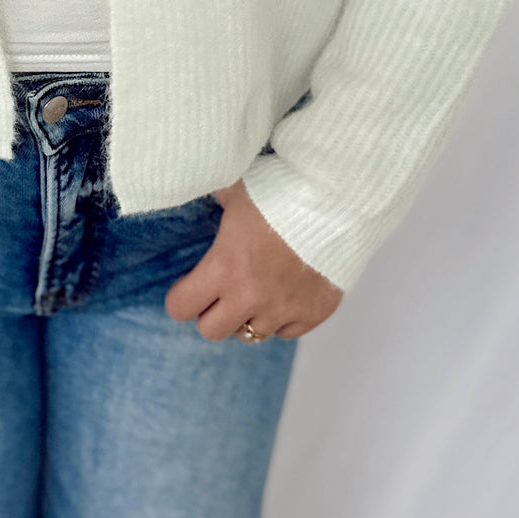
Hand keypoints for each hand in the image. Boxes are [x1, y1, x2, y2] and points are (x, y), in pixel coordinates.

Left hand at [165, 178, 341, 341]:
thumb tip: (196, 181)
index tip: (190, 284)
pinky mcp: (313, 314)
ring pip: (250, 336)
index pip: (180, 307)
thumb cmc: (282, 189)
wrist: (339, 200)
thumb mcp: (236, 189)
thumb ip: (214, 197)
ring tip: (255, 292)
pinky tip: (285, 293)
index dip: (181, 296)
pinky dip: (282, 318)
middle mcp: (250, 296)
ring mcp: (284, 309)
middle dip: (211, 313)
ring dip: (247, 317)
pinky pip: (286, 332)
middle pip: (211, 331)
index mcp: (224, 267)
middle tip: (222, 292)